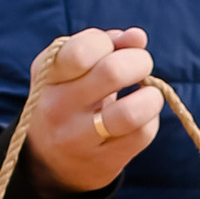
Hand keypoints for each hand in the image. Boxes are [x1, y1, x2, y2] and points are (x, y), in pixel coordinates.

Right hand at [24, 26, 160, 197]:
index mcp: (48, 74)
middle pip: (112, 73)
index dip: (109, 44)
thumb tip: (137, 37)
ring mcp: (78, 138)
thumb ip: (103, 44)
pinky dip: (151, 120)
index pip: (83, 50)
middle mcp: (58, 106)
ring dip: (152, 97)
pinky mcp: (102, 161)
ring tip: (149, 94)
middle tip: (142, 66)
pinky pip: (141, 134)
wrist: (48, 159)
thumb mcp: (72, 67)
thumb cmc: (69, 98)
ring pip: (130, 113)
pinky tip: (143, 117)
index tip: (115, 50)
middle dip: (140, 62)